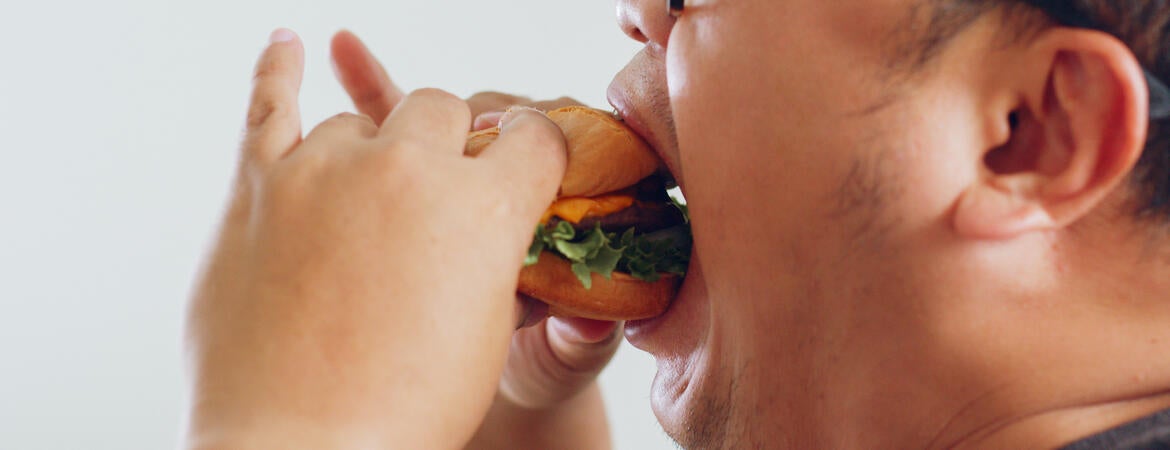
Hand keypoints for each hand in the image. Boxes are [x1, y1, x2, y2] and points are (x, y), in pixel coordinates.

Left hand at [184, 29, 566, 449]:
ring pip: (360, 119)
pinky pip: (268, 103)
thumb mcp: (489, 336)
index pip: (533, 138)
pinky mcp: (258, 186)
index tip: (525, 158)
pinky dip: (278, 70)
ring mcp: (326, 169)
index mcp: (485, 208)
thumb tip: (497, 230)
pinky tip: (288, 45)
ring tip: (368, 189)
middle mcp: (409, 169)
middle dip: (452, 141)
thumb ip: (501, 262)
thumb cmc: (405, 411)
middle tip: (443, 185)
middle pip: (444, 109)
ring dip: (372, 147)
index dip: (534, 150)